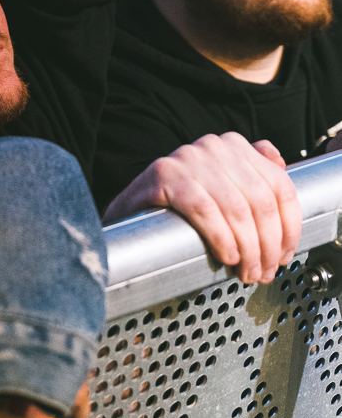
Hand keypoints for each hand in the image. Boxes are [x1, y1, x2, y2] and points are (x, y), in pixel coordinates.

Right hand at [101, 132, 301, 283]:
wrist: (127, 218)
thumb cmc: (178, 210)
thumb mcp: (222, 189)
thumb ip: (252, 175)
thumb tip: (281, 164)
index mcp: (234, 146)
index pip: (280, 185)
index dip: (289, 226)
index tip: (286, 254)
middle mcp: (214, 145)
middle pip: (261, 200)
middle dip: (267, 245)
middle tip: (263, 272)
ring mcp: (188, 157)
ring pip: (236, 208)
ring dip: (248, 249)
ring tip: (245, 272)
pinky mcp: (164, 173)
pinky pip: (204, 208)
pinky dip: (220, 236)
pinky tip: (226, 256)